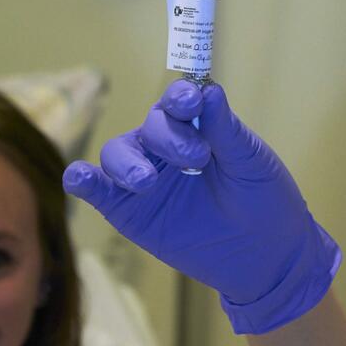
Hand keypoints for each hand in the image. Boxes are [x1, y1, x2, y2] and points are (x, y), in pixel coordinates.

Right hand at [63, 79, 340, 333]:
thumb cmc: (264, 199)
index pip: (178, 102)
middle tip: (196, 159)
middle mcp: (165, 147)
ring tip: (147, 182)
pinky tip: (79, 178)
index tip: (190, 101)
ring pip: (117, 154)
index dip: (180, 97)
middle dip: (167, 137)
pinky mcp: (130, 212)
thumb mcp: (250, 163)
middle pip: (149, 126)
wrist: (266, 255)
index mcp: (197, 127)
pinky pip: (99, 190)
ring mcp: (145, 179)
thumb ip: (225, 130)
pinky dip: (84, 181)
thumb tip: (208, 89)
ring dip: (127, 162)